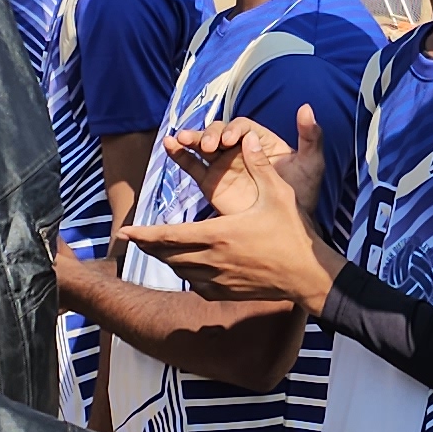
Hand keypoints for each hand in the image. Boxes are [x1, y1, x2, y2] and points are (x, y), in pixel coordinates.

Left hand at [121, 115, 341, 311]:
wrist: (307, 275)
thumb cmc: (293, 232)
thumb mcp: (277, 193)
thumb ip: (259, 165)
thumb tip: (248, 138)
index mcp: (218, 234)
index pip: (170, 235)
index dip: (144, 234)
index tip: (125, 232)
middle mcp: (213, 259)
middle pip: (168, 255)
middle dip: (148, 246)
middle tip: (133, 239)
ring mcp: (219, 279)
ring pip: (180, 271)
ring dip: (166, 260)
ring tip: (157, 250)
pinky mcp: (227, 293)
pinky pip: (196, 286)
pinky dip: (186, 276)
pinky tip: (186, 269)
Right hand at [163, 106, 324, 221]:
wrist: (289, 230)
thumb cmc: (303, 196)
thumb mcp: (311, 165)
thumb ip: (311, 137)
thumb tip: (306, 106)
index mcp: (260, 142)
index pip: (242, 127)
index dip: (234, 130)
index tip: (231, 140)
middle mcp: (239, 149)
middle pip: (218, 132)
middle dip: (210, 134)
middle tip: (208, 145)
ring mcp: (223, 165)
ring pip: (202, 146)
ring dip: (191, 139)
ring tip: (180, 139)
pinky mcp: (210, 182)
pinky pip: (192, 165)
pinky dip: (179, 154)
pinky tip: (169, 145)